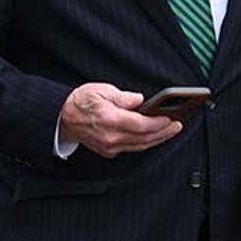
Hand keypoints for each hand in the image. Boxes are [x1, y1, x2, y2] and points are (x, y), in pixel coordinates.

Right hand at [59, 83, 181, 157]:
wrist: (62, 118)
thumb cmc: (80, 102)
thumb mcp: (101, 90)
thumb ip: (123, 97)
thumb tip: (140, 100)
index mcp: (109, 119)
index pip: (141, 125)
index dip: (159, 123)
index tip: (171, 118)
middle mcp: (110, 136)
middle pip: (144, 138)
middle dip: (164, 132)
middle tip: (178, 125)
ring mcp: (109, 146)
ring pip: (140, 145)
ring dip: (158, 139)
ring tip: (170, 131)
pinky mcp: (108, 151)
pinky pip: (132, 148)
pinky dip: (145, 142)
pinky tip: (154, 136)